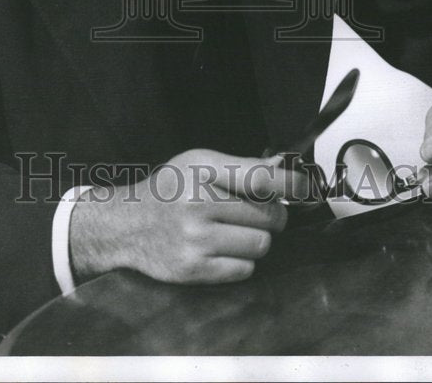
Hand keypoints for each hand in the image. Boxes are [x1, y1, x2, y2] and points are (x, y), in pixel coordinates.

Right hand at [69, 148, 307, 284]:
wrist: (127, 225)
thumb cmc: (168, 190)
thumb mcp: (198, 162)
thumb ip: (241, 166)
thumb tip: (282, 166)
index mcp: (202, 171)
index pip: (259, 178)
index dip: (289, 183)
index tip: (305, 187)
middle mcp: (198, 204)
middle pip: (268, 215)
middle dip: (271, 215)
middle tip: (256, 213)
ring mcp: (195, 240)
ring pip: (260, 245)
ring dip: (257, 240)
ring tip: (236, 231)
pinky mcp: (193, 270)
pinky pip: (244, 269)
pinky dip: (242, 261)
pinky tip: (223, 249)